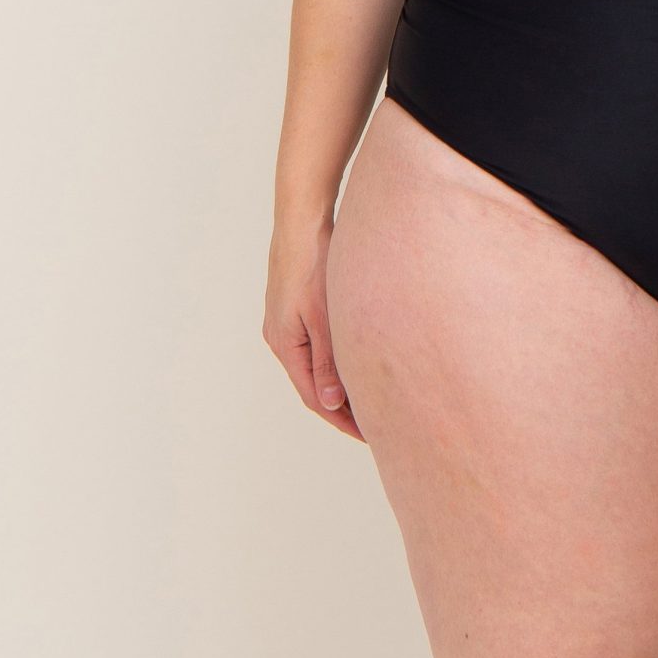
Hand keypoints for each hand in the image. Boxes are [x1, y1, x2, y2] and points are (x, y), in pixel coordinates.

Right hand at [263, 217, 364, 440]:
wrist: (303, 222)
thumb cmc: (314, 265)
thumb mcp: (324, 318)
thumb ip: (327, 363)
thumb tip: (332, 405)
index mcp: (285, 344)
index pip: (314, 397)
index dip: (342, 420)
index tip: (370, 436)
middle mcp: (281, 338)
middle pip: (314, 387)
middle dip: (343, 409)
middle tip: (376, 427)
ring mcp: (287, 324)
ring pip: (316, 368)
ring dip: (341, 387)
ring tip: (372, 402)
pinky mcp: (297, 310)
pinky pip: (317, 349)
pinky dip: (337, 364)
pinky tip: (358, 365)